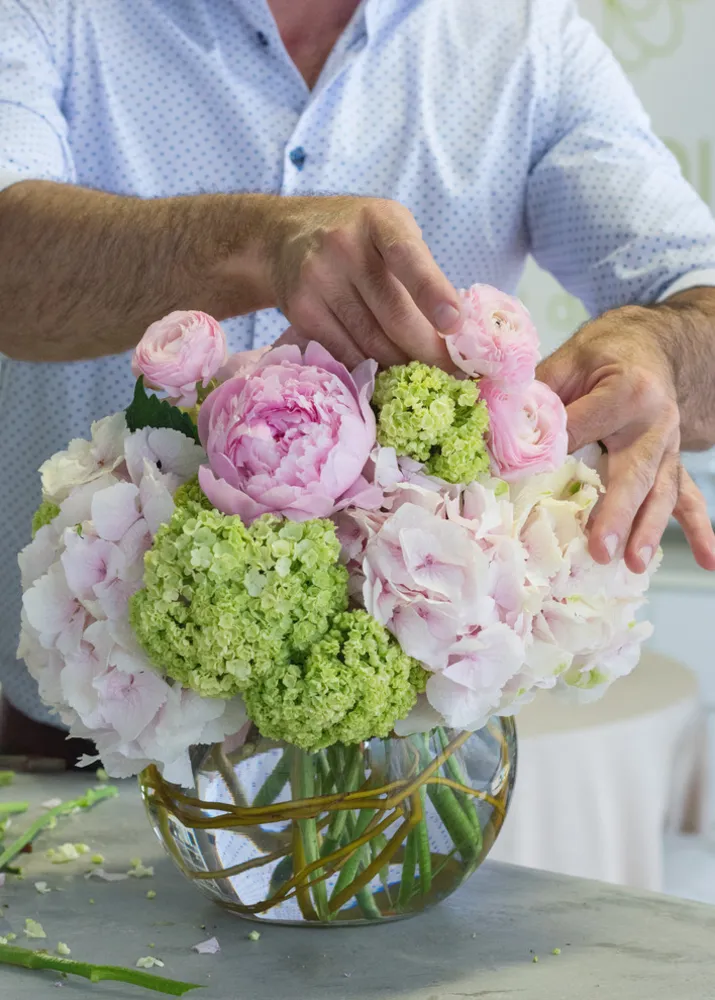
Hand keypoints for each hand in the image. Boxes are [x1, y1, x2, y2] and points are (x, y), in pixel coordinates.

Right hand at [259, 195, 462, 368]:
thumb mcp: (390, 230)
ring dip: (402, 365)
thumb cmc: (356, 236)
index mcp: (378, 221)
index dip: (433, 293)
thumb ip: (419, 269)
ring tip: (423, 376)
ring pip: (371, 343)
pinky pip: (346, 353)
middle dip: (428, 351)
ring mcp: (318, 279)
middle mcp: (344, 246)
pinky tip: (387, 373)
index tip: (454, 324)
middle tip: (452, 374)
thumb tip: (454, 334)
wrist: (284, 236)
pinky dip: (371, 368)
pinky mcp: (301, 311)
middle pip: (394, 314)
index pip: (408, 257)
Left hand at [537, 305, 714, 572]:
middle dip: (617, 514)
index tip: (514, 474)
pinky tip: (708, 561)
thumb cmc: (605, 354)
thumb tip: (505, 427)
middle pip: (633, 474)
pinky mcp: (672, 463)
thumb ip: (540, 392)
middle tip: (600, 549)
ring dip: (647, 530)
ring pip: (661, 492)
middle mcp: (656, 423)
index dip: (547, 453)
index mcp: (628, 392)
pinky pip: (687, 497)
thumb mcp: (570, 359)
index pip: (581, 431)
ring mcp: (668, 447)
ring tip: (631, 564)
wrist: (653, 345)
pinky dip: (700, 529)